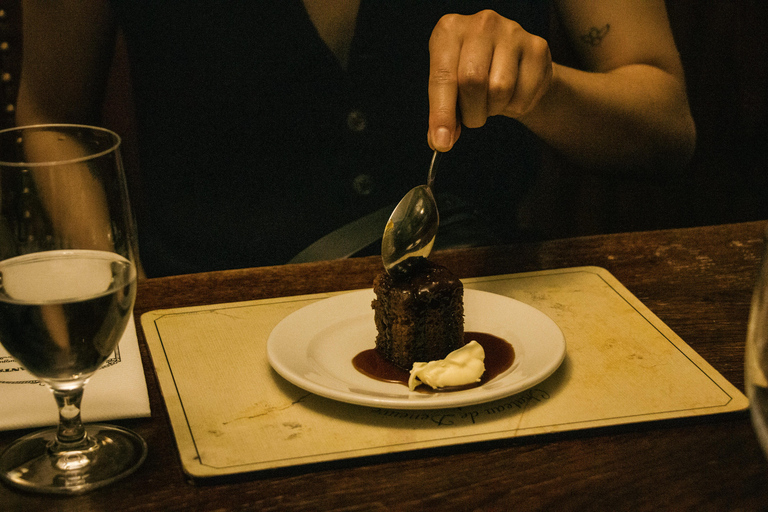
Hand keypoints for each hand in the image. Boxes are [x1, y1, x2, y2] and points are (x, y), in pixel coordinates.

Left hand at [427, 10, 553, 151]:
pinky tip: (512, 94)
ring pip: (499, 89)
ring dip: (493, 109)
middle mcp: (481, 24)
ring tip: (492, 100)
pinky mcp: (537, 47)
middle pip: (472, 82)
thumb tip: (441, 140)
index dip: (441, 113)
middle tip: (473, 116)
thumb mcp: (451, 86)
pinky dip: (516, 107)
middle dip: (471, 112)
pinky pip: (523, 95)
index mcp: (450, 30)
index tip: (442, 142)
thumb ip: (443, 112)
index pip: (442, 76)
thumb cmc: (476, 72)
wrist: (515, 60)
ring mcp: (512, 32)